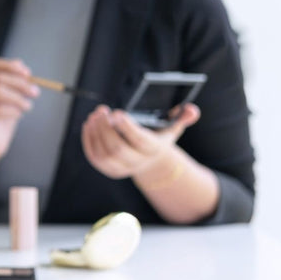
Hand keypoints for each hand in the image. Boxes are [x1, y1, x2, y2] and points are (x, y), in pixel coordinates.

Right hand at [0, 57, 37, 160]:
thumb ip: (13, 80)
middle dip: (20, 83)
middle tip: (35, 92)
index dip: (10, 67)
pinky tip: (18, 115)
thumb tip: (23, 68)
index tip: (28, 74)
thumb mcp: (8, 95)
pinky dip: (14, 111)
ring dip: (18, 98)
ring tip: (28, 106)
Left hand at [81, 103, 200, 179]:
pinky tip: (89, 125)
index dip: (127, 127)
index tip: (117, 112)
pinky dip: (88, 140)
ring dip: (95, 132)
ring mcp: (121, 168)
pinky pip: (94, 157)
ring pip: (103, 153)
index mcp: (152, 150)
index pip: (139, 140)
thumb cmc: (158, 138)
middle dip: (106, 128)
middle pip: (116, 148)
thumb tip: (192, 110)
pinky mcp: (108, 169)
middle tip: (101, 111)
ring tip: (95, 115)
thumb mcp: (172, 128)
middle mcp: (137, 162)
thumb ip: (183, 117)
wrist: (151, 162)